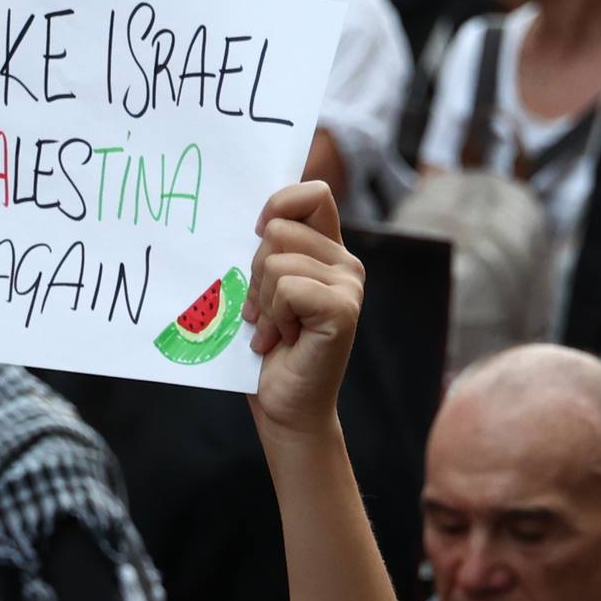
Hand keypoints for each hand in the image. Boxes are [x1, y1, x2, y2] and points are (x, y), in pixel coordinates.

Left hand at [246, 180, 364, 437]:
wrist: (284, 406)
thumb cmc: (268, 350)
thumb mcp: (261, 290)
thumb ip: (267, 252)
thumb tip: (251, 220)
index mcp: (328, 251)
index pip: (312, 194)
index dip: (279, 204)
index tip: (259, 233)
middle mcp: (345, 263)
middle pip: (279, 229)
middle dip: (256, 272)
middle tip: (264, 311)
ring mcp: (349, 285)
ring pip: (277, 261)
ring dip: (263, 302)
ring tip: (273, 329)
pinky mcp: (343, 309)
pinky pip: (287, 288)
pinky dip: (273, 318)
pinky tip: (282, 340)